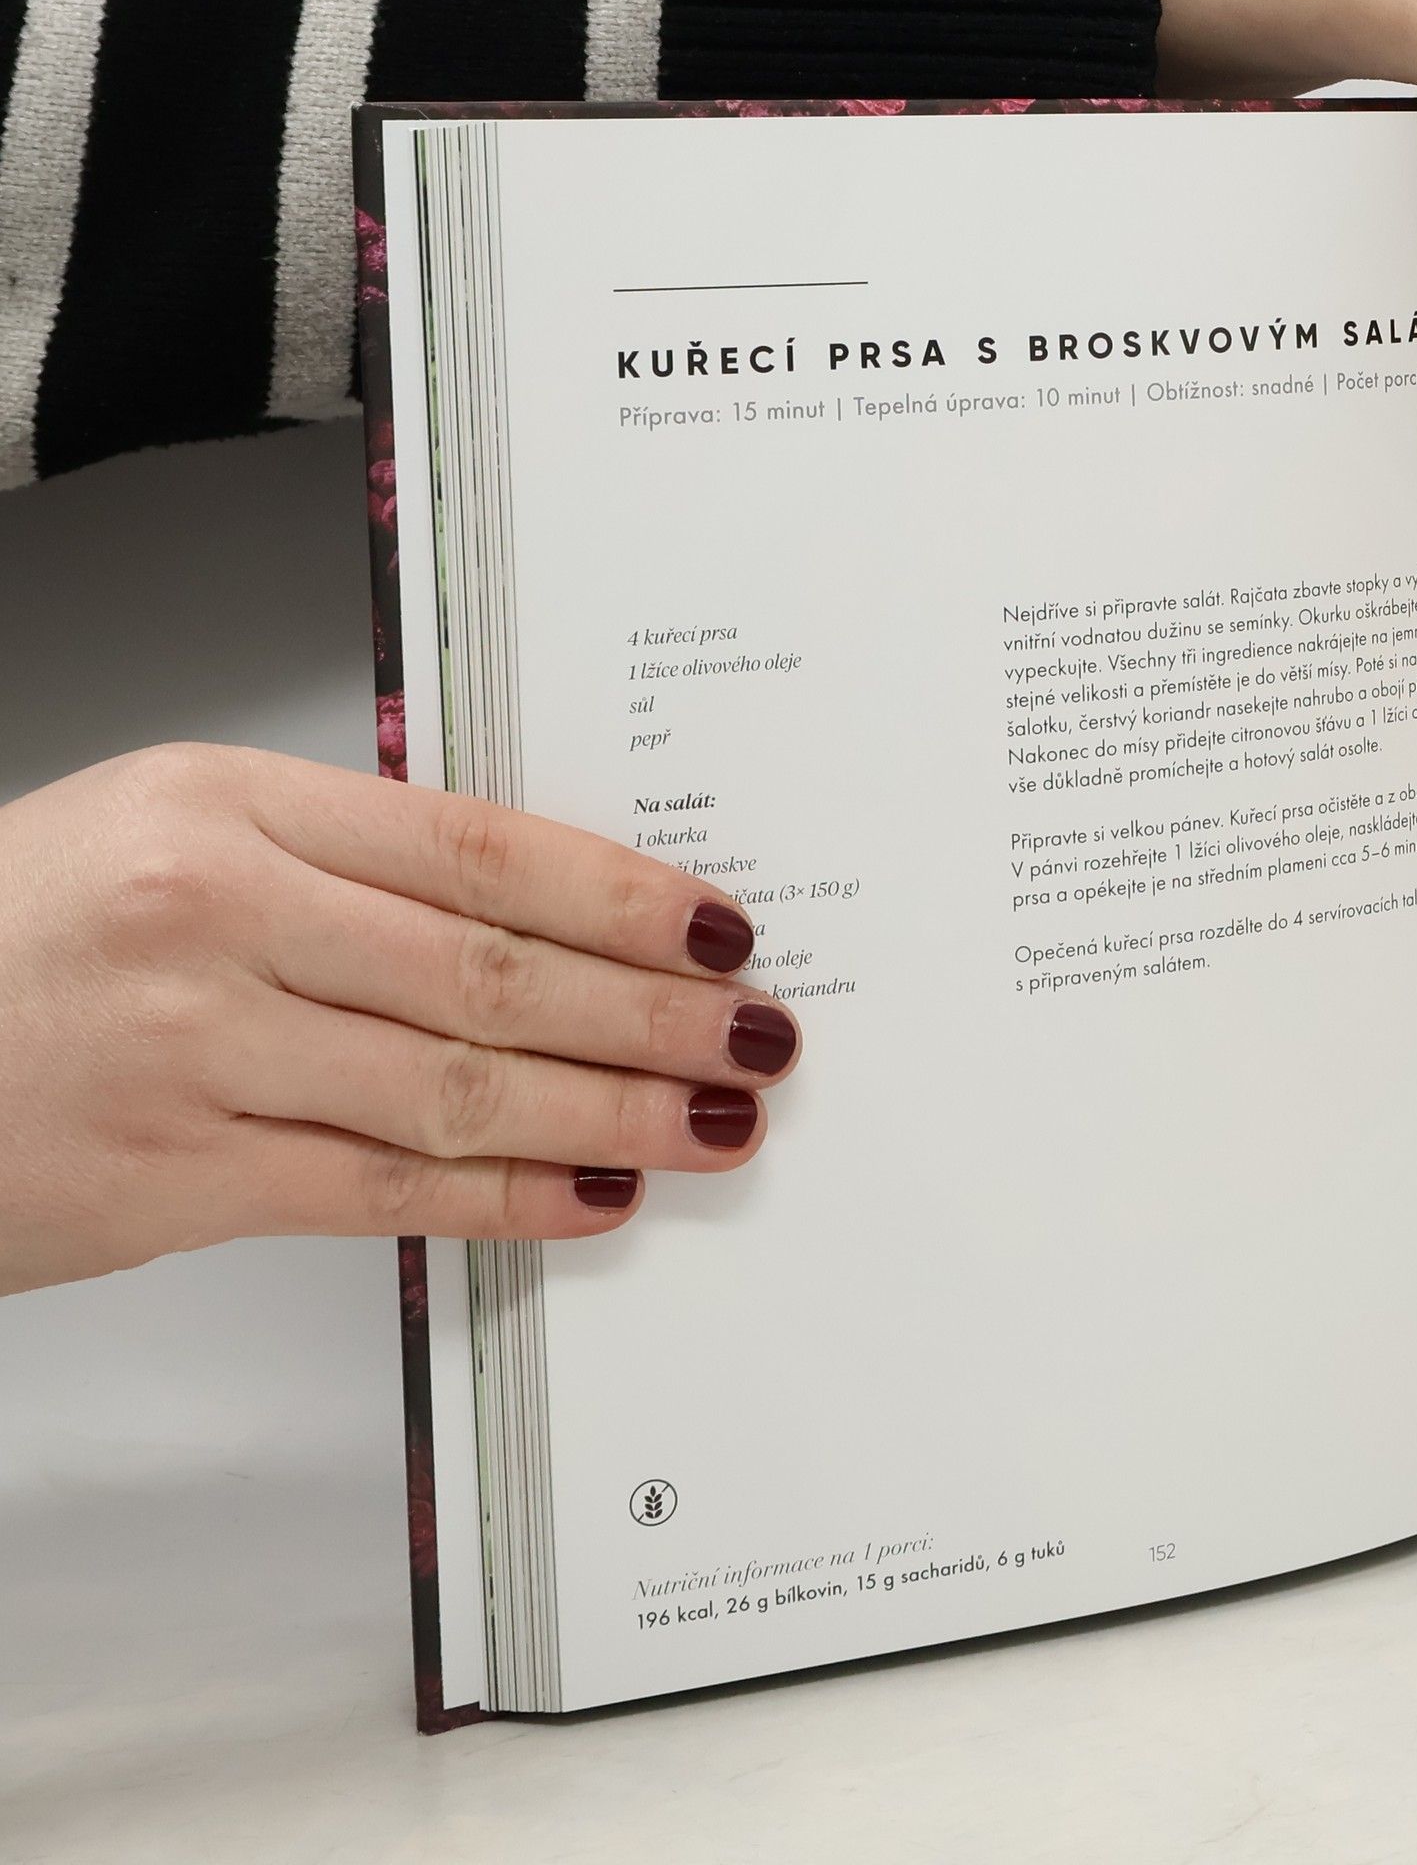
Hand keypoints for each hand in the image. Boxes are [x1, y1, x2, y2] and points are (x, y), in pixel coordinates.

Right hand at [0, 745, 800, 1293]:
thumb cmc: (21, 930)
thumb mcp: (171, 835)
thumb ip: (345, 867)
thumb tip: (540, 921)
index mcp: (228, 806)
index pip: (478, 849)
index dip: (619, 895)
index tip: (717, 926)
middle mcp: (215, 917)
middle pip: (489, 971)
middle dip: (648, 1013)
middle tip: (756, 1035)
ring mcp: (192, 1053)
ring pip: (455, 1087)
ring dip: (608, 1110)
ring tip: (713, 1121)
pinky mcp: (170, 1180)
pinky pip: (381, 1191)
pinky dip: (504, 1198)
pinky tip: (595, 1194)